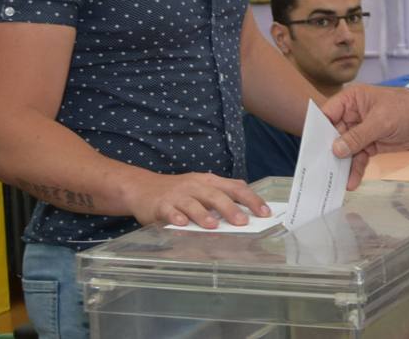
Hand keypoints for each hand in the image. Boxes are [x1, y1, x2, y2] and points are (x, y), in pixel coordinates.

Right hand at [124, 171, 268, 228]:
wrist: (143, 187)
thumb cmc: (180, 191)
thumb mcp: (203, 187)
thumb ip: (223, 195)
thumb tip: (249, 209)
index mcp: (210, 181)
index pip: (235, 187)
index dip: (251, 199)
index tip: (265, 213)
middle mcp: (195, 186)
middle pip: (215, 195)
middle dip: (230, 208)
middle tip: (243, 222)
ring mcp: (178, 195)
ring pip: (193, 203)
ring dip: (203, 214)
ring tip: (214, 226)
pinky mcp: (161, 205)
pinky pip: (169, 211)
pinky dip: (176, 217)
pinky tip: (182, 225)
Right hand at [324, 85, 408, 188]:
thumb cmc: (404, 109)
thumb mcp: (381, 121)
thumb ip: (358, 136)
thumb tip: (336, 149)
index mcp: (350, 101)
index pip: (326, 114)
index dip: (317, 131)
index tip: (310, 149)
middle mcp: (351, 116)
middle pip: (333, 136)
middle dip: (328, 154)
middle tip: (320, 172)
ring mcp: (360, 131)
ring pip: (345, 150)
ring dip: (342, 166)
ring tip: (337, 183)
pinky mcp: (369, 144)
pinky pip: (358, 158)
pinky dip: (355, 170)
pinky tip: (352, 182)